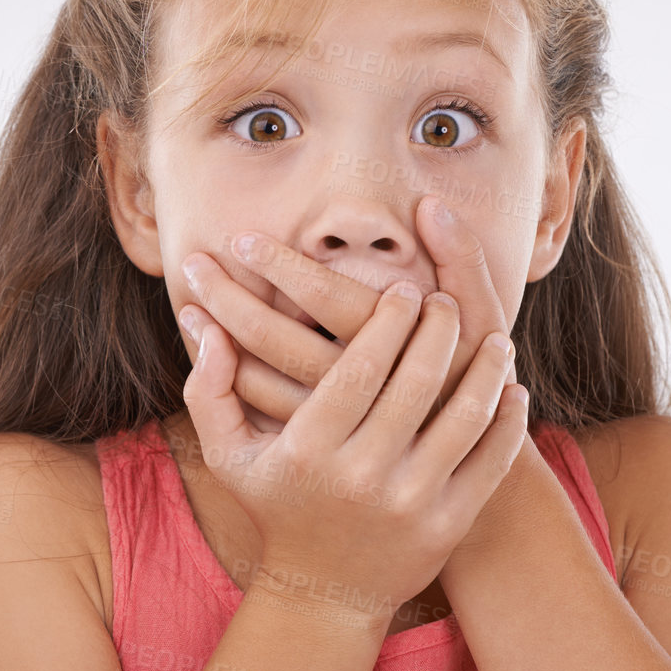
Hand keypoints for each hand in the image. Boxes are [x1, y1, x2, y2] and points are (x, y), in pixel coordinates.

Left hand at [175, 194, 517, 428]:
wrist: (465, 466)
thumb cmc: (473, 374)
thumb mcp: (480, 314)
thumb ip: (461, 257)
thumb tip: (430, 205)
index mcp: (395, 343)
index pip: (322, 294)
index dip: (278, 265)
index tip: (241, 239)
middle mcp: (357, 386)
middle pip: (275, 338)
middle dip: (227, 298)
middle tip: (192, 265)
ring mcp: (332, 422)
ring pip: (258, 380)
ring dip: (218, 338)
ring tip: (190, 304)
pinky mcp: (316, 443)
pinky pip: (261, 412)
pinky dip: (231, 379)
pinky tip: (214, 349)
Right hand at [178, 265, 526, 628]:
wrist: (323, 596)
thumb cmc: (278, 507)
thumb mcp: (230, 455)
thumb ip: (209, 388)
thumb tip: (201, 323)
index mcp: (310, 450)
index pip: (360, 368)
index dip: (388, 321)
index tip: (405, 288)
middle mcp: (361, 476)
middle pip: (415, 383)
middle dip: (439, 330)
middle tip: (448, 302)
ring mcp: (410, 503)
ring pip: (462, 417)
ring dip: (485, 369)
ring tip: (493, 338)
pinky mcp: (447, 526)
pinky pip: (489, 461)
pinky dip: (507, 422)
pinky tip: (512, 388)